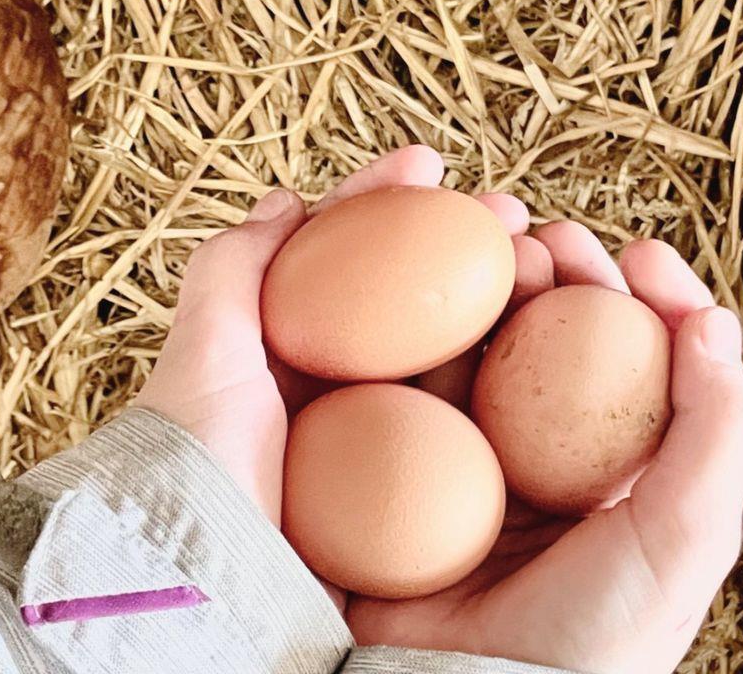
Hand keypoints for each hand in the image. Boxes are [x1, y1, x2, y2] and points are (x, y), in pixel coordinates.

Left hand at [132, 146, 530, 527]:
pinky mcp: (416, 490)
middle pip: (409, 293)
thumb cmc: (197, 464)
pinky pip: (471, 419)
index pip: (340, 254)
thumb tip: (285, 199)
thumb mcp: (204, 356)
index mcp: (284, 349)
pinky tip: (545, 349)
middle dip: (460, 240)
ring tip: (540, 257)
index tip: (430, 163)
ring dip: (499, 297)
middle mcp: (336, 387)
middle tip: (508, 211)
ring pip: (449, 348)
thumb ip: (231, 271)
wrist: (215, 581)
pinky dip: (510, 377)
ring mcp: (380, 438)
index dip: (384, 201)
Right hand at [346, 222, 742, 673]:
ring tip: (498, 248)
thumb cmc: (594, 633)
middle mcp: (542, 463)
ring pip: (481, 351)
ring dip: (489, 292)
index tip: (636, 253)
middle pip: (555, 344)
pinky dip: (418, 338)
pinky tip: (423, 308)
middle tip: (551, 237)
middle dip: (560, 277)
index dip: (643, 299)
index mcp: (616, 476)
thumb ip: (715, 431)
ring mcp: (467, 463)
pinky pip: (409, 388)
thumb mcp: (682, 535)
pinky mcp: (397, 470)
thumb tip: (713, 322)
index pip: (639, 366)